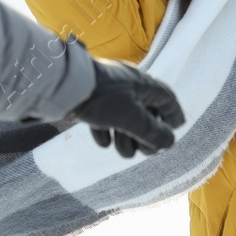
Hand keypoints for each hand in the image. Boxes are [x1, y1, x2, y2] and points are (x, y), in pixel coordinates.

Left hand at [70, 57, 185, 157]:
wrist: (59, 86)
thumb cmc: (99, 97)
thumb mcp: (129, 118)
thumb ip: (151, 132)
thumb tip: (169, 142)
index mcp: (141, 84)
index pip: (166, 98)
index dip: (173, 115)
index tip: (176, 129)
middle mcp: (127, 86)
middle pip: (146, 113)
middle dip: (147, 135)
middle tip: (145, 151)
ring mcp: (108, 93)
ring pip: (125, 118)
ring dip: (126, 137)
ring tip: (122, 151)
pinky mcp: (91, 100)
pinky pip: (104, 117)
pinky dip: (106, 131)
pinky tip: (103, 141)